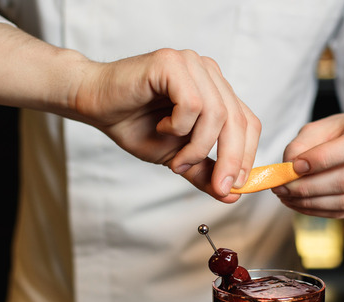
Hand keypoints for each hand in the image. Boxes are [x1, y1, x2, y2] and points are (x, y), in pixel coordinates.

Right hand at [71, 49, 260, 200]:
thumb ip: (203, 171)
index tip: (236, 187)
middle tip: (219, 186)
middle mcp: (209, 73)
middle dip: (231, 159)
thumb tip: (231, 196)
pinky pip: (192, 104)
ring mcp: (192, 64)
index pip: (248, 123)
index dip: (248, 156)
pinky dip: (179, 127)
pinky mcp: (172, 63)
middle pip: (238, 120)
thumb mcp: (176, 157)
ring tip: (175, 160)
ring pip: (217, 114)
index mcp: (216, 90)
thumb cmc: (133, 124)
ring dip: (198, 147)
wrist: (94, 104)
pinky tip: (162, 128)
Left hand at [273, 114, 343, 227]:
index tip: (294, 167)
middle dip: (308, 188)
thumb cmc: (341, 137)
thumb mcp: (320, 130)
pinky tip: (302, 205)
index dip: (322, 159)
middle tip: (281, 188)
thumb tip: (289, 168)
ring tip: (287, 198)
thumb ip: (301, 144)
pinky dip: (320, 212)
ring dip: (311, 204)